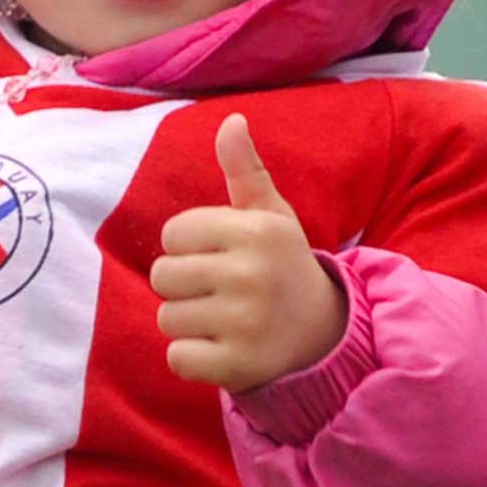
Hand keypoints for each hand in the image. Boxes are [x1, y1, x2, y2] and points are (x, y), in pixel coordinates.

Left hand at [151, 113, 346, 393]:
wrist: (323, 334)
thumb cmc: (282, 265)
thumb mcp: (270, 216)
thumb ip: (245, 171)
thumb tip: (231, 121)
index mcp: (255, 231)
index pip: (172, 233)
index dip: (188, 246)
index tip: (220, 256)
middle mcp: (251, 274)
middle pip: (163, 276)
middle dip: (184, 285)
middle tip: (220, 291)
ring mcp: (245, 323)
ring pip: (167, 318)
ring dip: (188, 322)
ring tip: (224, 319)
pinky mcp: (238, 366)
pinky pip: (177, 358)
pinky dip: (192, 357)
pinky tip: (222, 347)